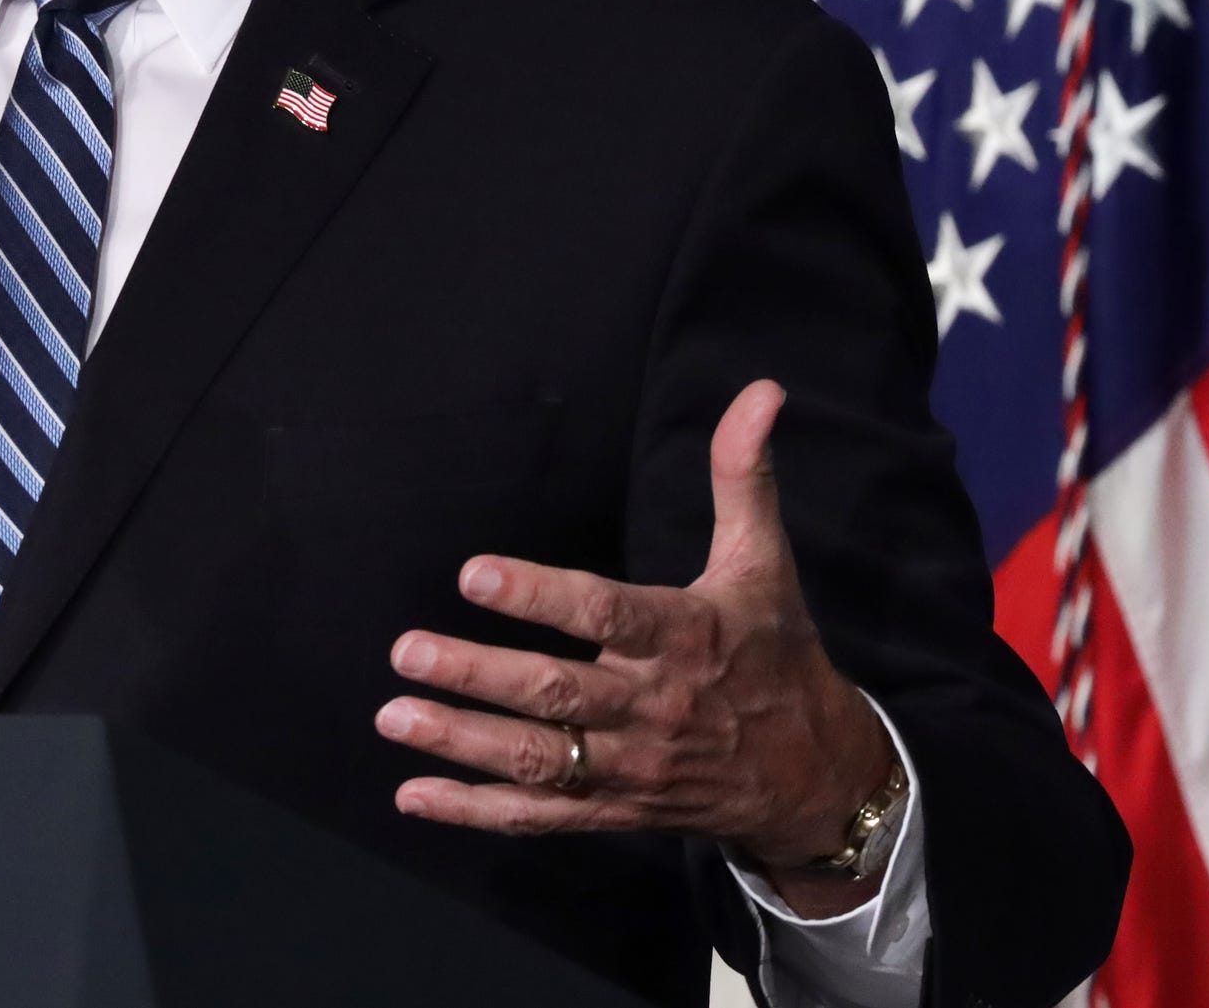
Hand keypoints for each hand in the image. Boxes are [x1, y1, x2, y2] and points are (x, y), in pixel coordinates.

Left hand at [376, 381, 897, 893]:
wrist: (814, 776)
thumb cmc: (776, 653)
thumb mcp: (764, 563)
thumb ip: (744, 475)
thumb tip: (762, 391)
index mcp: (687, 636)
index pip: (608, 614)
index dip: (541, 596)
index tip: (474, 574)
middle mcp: (654, 706)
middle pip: (557, 693)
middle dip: (478, 675)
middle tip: (406, 650)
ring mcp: (632, 767)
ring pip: (540, 759)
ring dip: (462, 741)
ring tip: (394, 716)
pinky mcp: (616, 809)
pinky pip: (540, 816)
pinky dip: (476, 811)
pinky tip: (412, 795)